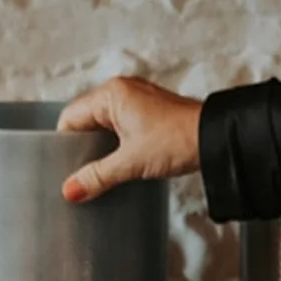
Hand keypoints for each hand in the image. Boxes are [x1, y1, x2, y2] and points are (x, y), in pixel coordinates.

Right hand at [58, 78, 202, 201]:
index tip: (64, 168)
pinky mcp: (150, 112)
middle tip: (80, 174)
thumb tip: (70, 190)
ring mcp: (137, 100)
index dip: (65, 144)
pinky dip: (117, 145)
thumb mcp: (130, 163)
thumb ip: (97, 176)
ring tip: (98, 173)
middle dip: (83, 147)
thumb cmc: (178, 139)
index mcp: (112, 94)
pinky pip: (121, 127)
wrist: (215, 138)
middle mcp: (123, 91)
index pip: (71, 117)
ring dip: (102, 148)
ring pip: (104, 126)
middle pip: (86, 121)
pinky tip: (118, 165)